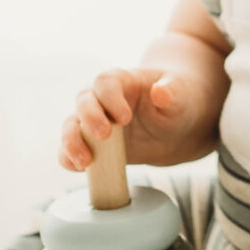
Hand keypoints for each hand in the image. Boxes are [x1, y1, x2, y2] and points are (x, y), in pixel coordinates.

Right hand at [57, 67, 203, 170]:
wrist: (173, 126)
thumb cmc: (175, 102)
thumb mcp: (180, 94)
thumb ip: (172, 90)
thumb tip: (161, 92)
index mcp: (122, 80)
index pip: (106, 82)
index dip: (111, 98)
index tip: (125, 117)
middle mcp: (101, 98)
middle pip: (83, 100)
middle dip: (89, 117)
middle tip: (105, 135)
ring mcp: (93, 121)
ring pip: (70, 125)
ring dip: (72, 142)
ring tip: (85, 161)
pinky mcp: (91, 144)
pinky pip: (70, 149)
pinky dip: (68, 158)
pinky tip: (78, 168)